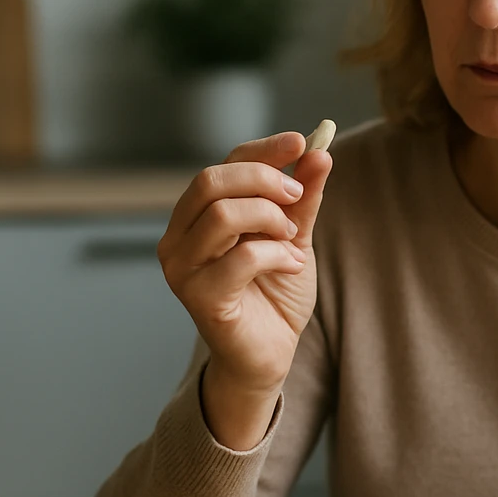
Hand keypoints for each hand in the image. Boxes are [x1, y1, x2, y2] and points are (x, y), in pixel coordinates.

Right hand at [157, 132, 331, 447]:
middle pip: (211, 181)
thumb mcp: (294, 236)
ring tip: (292, 240)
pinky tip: (293, 265)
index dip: (263, 151)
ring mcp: (182, 269)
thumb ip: (301, 199)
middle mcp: (178, 238)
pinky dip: (277, 255)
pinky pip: (241, 258)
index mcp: (197, 215)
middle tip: (297, 197)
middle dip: (264, 180)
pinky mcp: (199, 298)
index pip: (223, 165)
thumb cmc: (275, 292)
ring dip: (270, 220)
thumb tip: (319, 153)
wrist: (271, 354)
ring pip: (221, 215)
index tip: (302, 142)